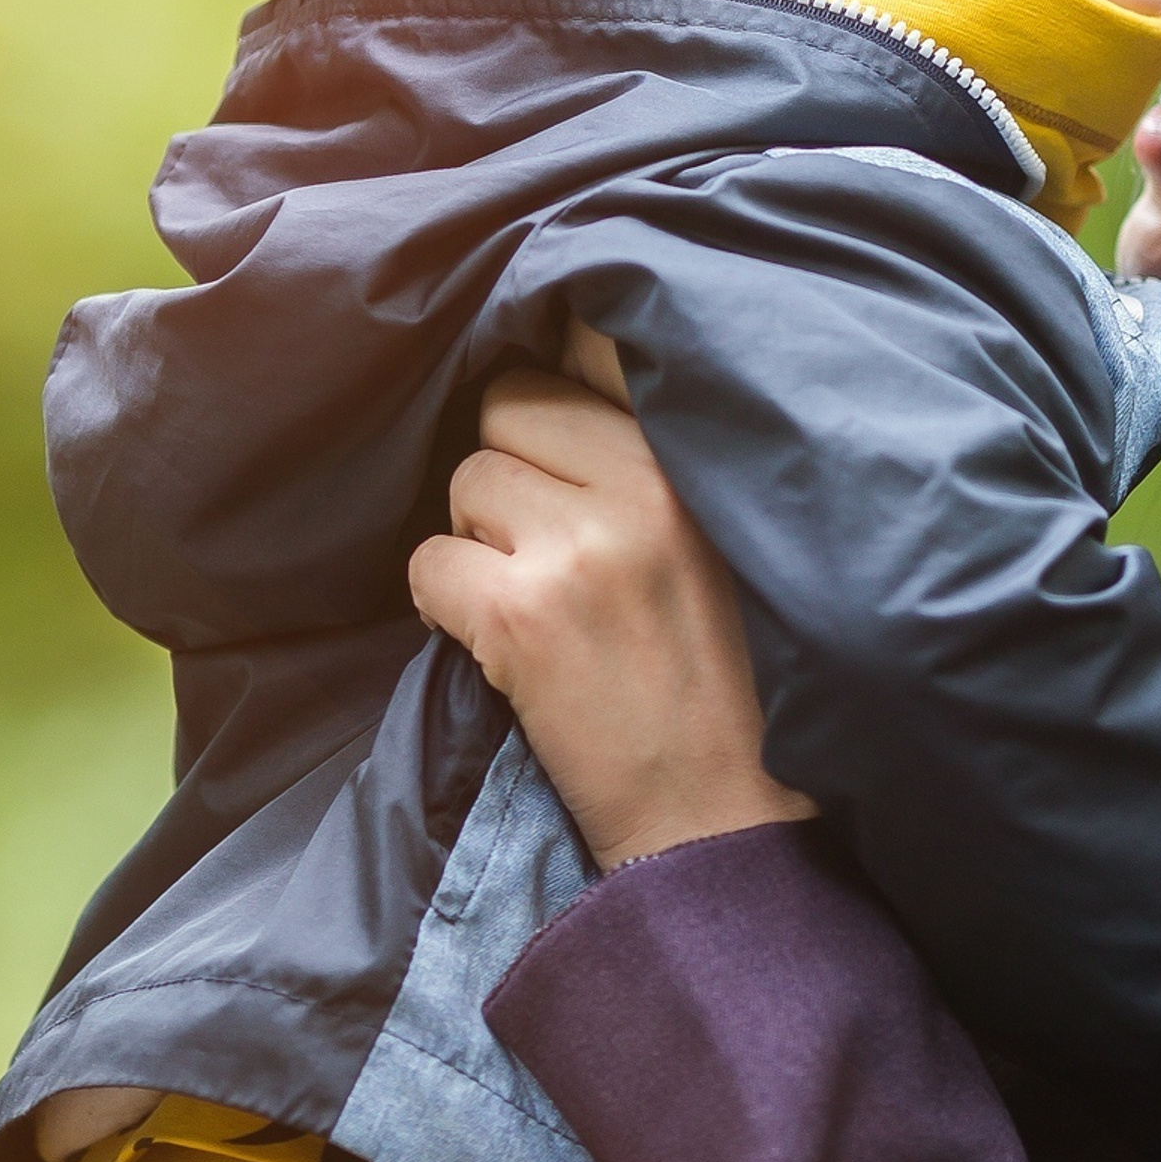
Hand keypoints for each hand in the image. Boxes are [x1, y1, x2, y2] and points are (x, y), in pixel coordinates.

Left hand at [407, 369, 815, 868]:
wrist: (726, 813)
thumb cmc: (731, 674)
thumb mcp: (723, 530)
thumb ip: (655, 452)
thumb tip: (569, 348)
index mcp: (697, 454)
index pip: (590, 349)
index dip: (556, 390)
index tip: (557, 440)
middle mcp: (644, 482)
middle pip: (510, 406)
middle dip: (511, 469)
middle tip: (551, 543)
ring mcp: (580, 546)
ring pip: (464, 484)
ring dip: (479, 539)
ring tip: (539, 597)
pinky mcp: (523, 617)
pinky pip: (429, 565)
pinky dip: (447, 605)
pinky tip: (504, 643)